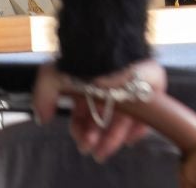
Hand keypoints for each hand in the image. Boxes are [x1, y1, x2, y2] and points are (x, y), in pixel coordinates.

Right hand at [34, 59, 167, 164]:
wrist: (109, 44)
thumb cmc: (83, 59)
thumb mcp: (54, 76)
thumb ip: (44, 96)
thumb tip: (43, 117)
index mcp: (90, 85)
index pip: (86, 114)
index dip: (83, 131)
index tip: (83, 144)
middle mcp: (110, 87)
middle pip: (105, 120)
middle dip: (98, 139)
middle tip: (96, 152)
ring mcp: (131, 86)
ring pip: (125, 119)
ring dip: (114, 138)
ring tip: (105, 149)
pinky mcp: (152, 84)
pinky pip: (150, 111)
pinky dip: (139, 127)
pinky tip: (129, 138)